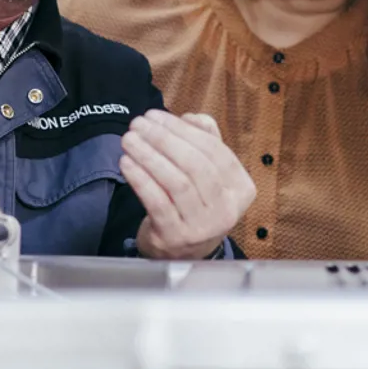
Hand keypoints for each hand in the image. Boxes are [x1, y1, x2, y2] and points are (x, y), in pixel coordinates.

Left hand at [120, 111, 255, 259]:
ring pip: (177, 183)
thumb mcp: (207, 172)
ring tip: (129, 140)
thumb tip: (190, 118)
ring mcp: (202, 227)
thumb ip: (205, 138)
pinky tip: (126, 163)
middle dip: (164, 140)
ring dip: (149, 156)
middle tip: (138, 124)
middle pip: (196, 166)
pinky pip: (158, 203)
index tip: (155, 116)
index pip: (215, 151)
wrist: (183, 253)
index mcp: (241, 189)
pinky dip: (141, 180)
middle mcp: (226, 210)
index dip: (184, 130)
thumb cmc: (195, 202)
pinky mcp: (176, 237)